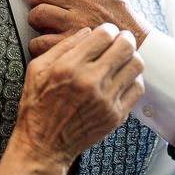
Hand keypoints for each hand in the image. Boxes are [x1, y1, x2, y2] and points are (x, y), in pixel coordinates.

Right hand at [0, 24, 144, 174]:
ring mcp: (105, 100)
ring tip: (123, 58)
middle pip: (125, 47)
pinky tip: (122, 78)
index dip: (108, 29)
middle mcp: (90, 81)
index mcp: (69, 67)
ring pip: (136, 66)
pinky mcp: (115, 115)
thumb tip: (87, 31)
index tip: (106, 31)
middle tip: (121, 39)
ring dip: (131, 57)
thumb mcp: (37, 68)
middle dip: (125, 38)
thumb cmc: (37, 105)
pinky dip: (133, 78)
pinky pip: (137, 88)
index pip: (104, 35)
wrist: (44, 144)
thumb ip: (62, 46)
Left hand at [19, 0, 151, 56]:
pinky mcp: (72, 44)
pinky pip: (41, 41)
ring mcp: (76, 23)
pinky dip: (36, 43)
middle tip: (35, 7)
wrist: (139, 47)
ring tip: (39, 25)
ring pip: (38, 15)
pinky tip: (41, 44)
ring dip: (34, 20)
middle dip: (34, 0)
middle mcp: (83, 2)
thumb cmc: (123, 21)